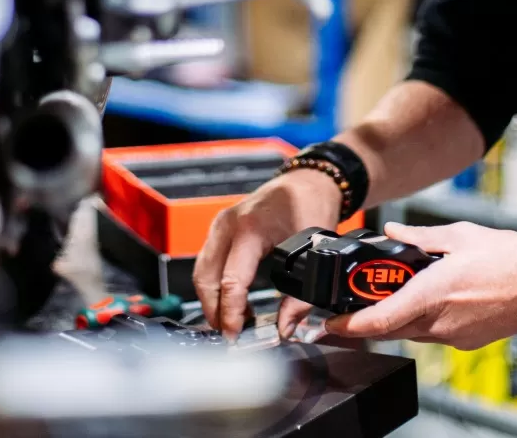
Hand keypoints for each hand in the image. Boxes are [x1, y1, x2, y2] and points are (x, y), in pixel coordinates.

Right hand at [193, 168, 341, 339]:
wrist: (307, 180)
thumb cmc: (311, 205)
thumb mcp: (313, 250)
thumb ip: (301, 296)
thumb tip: (285, 328)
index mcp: (250, 229)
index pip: (230, 280)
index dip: (230, 313)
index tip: (235, 336)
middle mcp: (228, 225)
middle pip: (205, 278)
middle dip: (214, 311)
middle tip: (230, 335)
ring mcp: (221, 225)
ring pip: (202, 271)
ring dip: (212, 300)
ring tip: (233, 323)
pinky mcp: (221, 229)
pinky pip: (208, 262)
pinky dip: (215, 285)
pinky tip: (234, 301)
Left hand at [322, 222, 516, 349]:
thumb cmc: (510, 259)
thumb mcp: (460, 236)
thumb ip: (420, 238)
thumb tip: (393, 233)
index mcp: (433, 294)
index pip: (380, 320)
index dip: (349, 326)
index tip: (330, 324)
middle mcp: (441, 321)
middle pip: (391, 329)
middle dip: (368, 320)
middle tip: (354, 306)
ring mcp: (455, 335)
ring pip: (412, 333)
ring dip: (398, 318)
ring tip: (396, 294)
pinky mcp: (467, 340)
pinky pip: (434, 334)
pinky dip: (423, 321)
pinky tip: (430, 301)